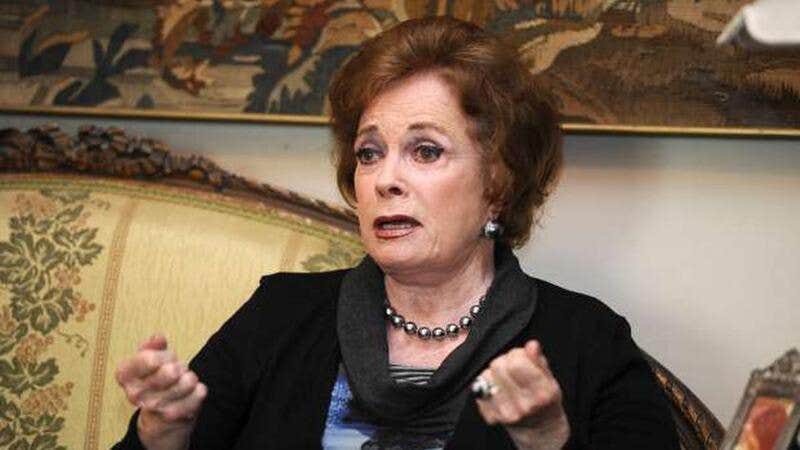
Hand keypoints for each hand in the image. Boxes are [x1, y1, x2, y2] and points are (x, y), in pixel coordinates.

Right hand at [115, 335, 206, 449]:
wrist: (159, 419)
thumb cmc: (155, 382)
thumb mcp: (149, 361)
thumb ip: (152, 347)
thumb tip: (158, 338)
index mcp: (126, 376)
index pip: (150, 359)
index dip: (162, 356)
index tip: (160, 359)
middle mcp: (136, 394)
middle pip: (171, 371)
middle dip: (178, 366)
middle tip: (174, 370)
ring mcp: (155, 407)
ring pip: (187, 381)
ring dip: (189, 378)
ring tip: (182, 382)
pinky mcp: (176, 415)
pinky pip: (199, 393)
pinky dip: (199, 390)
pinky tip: (189, 394)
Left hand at [475, 340, 569, 449]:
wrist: (540, 430)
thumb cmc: (545, 401)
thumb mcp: (550, 379)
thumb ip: (539, 360)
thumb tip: (532, 345)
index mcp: (542, 393)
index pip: (517, 362)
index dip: (518, 354)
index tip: (522, 358)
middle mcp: (523, 404)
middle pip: (498, 365)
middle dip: (505, 361)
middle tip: (513, 369)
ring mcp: (506, 412)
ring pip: (486, 375)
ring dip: (494, 374)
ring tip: (505, 380)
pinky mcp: (491, 417)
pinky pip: (478, 389)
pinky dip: (486, 386)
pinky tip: (498, 391)